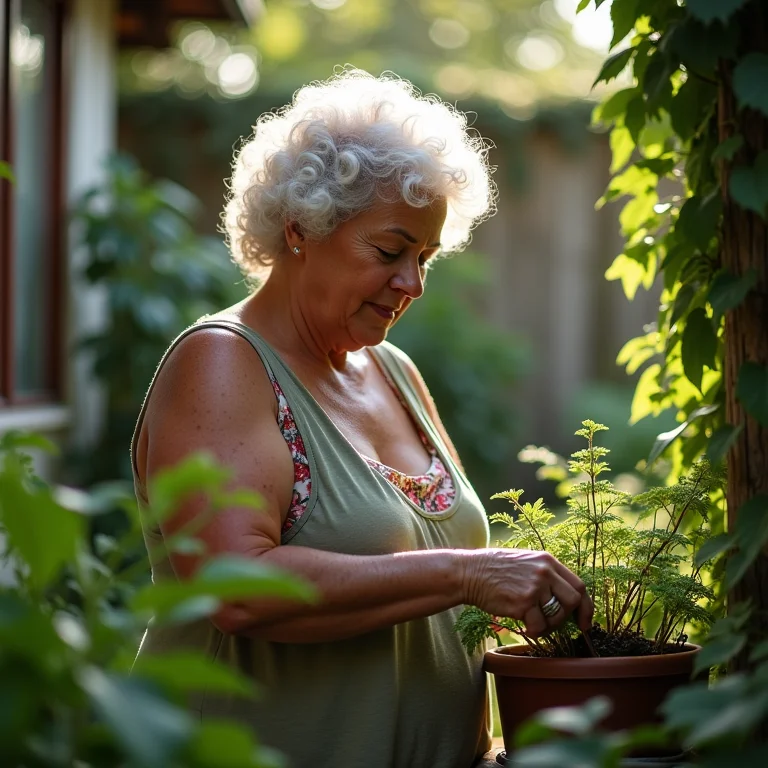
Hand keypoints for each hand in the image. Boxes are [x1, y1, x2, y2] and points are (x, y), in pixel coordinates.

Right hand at [460, 548, 592, 637]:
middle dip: (567, 617)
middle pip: (573, 601)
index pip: (579, 585)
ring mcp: (534, 587)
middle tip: (554, 623)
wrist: (469, 572)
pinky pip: (539, 626)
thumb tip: (566, 598)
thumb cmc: (495, 569)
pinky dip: (534, 631)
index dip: (586, 607)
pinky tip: (524, 625)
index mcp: (547, 560)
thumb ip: (546, 575)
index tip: (584, 622)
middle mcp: (544, 572)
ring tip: (533, 622)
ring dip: (548, 626)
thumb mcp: (525, 561)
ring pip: (557, 617)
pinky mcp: (522, 602)